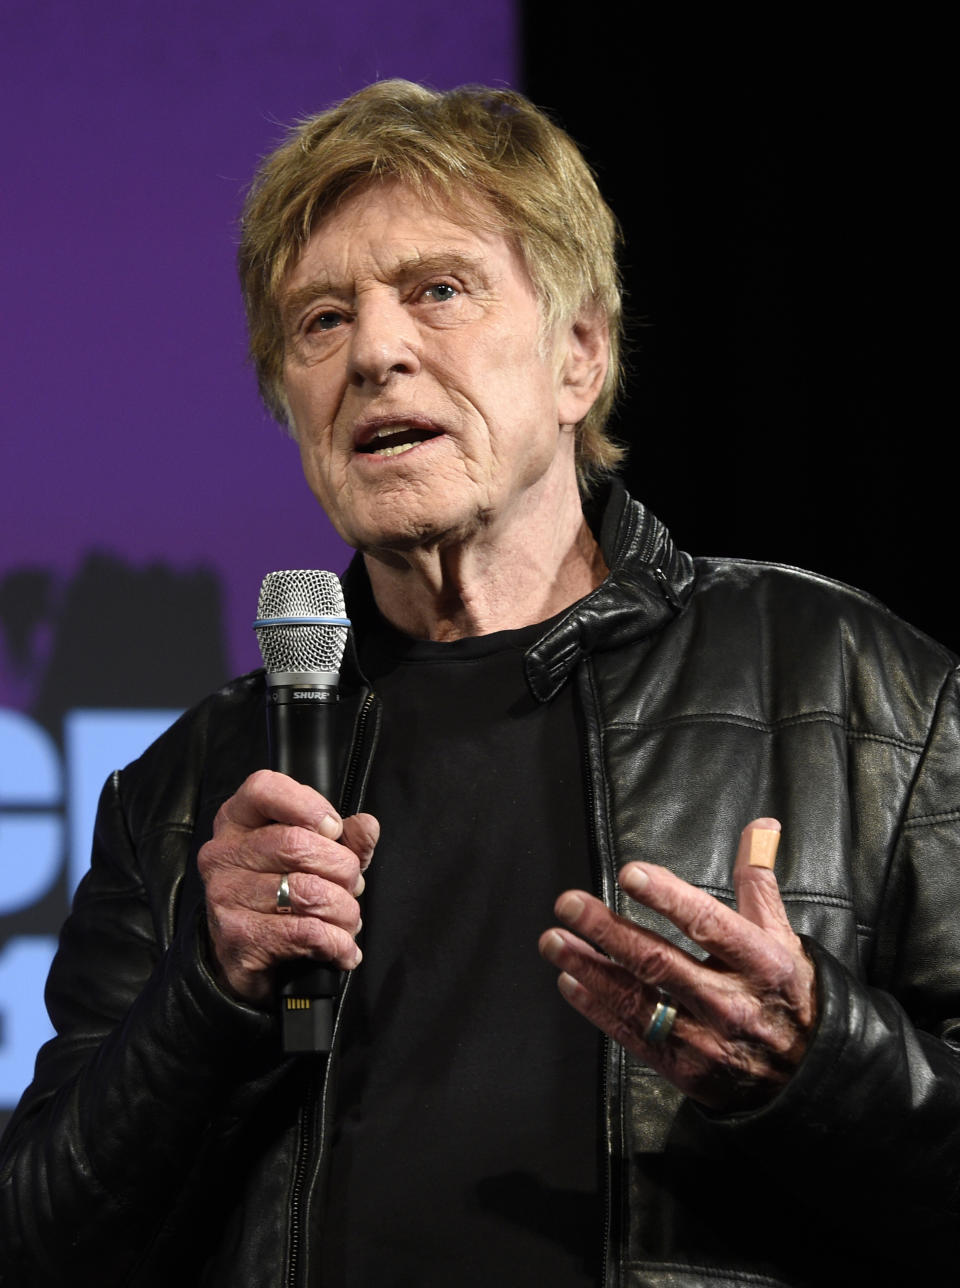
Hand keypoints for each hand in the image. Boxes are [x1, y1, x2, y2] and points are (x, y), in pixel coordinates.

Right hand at [197, 769, 378, 1005]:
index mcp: (238, 820)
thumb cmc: (281, 895)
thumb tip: (367, 826)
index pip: (264, 789)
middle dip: (342, 869)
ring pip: (305, 892)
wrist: (246, 957)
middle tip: (353, 887)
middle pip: (295, 844)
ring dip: (344, 911)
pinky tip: (344, 948)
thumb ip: (345, 839)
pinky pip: (303, 932)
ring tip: (350, 920)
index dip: (308, 805)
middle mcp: (223, 853)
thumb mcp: (317, 857)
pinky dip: (336, 942)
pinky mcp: (237, 938)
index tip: (335, 830)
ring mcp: (225, 895)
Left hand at [538, 819, 816, 1111]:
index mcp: (760, 962)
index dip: (668, 898)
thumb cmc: (788, 994)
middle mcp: (731, 1001)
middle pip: (660, 961)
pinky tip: (570, 981)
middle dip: (608, 931)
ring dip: (590, 968)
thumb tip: (761, 826)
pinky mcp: (685, 1068)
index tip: (629, 874)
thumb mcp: (783, 937)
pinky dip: (597, 1008)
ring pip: (637, 999)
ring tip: (553, 941)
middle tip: (568, 904)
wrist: (810, 1077)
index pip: (708, 923)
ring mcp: (706, 1039)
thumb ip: (759, 881)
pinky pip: (632, 1035)